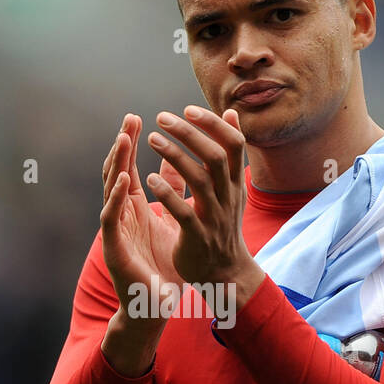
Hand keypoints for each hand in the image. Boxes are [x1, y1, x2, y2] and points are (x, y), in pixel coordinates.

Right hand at [100, 113, 188, 315]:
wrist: (157, 304)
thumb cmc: (163, 265)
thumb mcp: (173, 220)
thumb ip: (173, 191)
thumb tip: (179, 161)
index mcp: (135, 207)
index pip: (130, 168)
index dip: (132, 144)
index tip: (137, 118)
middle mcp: (121, 214)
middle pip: (117, 172)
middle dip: (122, 145)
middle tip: (129, 119)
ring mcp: (115, 229)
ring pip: (110, 189)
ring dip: (116, 163)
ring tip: (124, 139)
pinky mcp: (113, 247)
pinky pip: (110, 217)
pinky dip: (114, 197)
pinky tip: (122, 179)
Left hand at [145, 106, 264, 305]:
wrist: (225, 274)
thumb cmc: (222, 225)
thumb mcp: (230, 187)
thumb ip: (228, 152)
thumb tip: (231, 112)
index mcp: (235, 184)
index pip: (234, 144)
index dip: (213, 124)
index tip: (188, 109)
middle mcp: (228, 198)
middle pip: (214, 157)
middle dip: (189, 133)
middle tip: (162, 117)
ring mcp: (214, 218)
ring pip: (199, 181)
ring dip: (174, 156)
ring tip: (151, 139)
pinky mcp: (198, 238)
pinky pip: (183, 213)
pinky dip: (167, 194)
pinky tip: (149, 180)